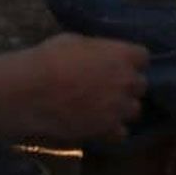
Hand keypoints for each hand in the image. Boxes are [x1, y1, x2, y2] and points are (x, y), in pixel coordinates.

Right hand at [15, 35, 148, 143]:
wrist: (32, 91)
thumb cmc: (50, 58)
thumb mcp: (76, 41)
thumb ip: (97, 50)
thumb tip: (97, 56)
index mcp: (122, 55)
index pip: (143, 57)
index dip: (131, 60)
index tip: (118, 63)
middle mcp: (126, 81)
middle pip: (140, 84)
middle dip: (127, 85)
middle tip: (108, 86)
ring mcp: (118, 108)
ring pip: (134, 109)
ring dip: (122, 107)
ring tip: (103, 107)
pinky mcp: (106, 130)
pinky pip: (121, 133)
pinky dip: (112, 130)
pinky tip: (98, 125)